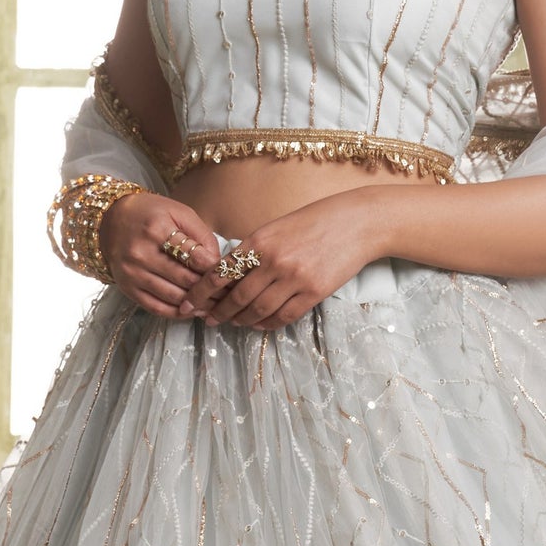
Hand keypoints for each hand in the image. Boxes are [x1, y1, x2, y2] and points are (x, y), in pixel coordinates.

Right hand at [98, 192, 222, 317]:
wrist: (111, 221)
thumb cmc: (150, 215)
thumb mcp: (178, 212)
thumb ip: (201, 235)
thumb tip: (218, 262)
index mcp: (157, 229)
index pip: (196, 257)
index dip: (218, 270)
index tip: (233, 277)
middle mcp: (142, 253)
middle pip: (186, 280)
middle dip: (212, 291)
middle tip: (230, 297)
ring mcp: (132, 273)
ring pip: (173, 297)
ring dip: (198, 305)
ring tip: (215, 306)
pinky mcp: (127, 288)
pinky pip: (157, 308)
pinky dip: (178, 313)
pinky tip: (192, 311)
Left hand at [183, 193, 382, 330]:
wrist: (357, 223)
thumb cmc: (316, 221)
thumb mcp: (277, 227)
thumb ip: (254, 249)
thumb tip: (228, 273)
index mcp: (259, 240)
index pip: (220, 272)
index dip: (200, 292)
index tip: (188, 304)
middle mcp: (273, 260)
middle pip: (236, 297)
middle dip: (219, 312)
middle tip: (210, 320)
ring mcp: (294, 279)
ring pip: (258, 310)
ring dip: (242, 320)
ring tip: (234, 322)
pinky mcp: (313, 293)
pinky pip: (283, 316)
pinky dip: (267, 324)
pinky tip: (260, 324)